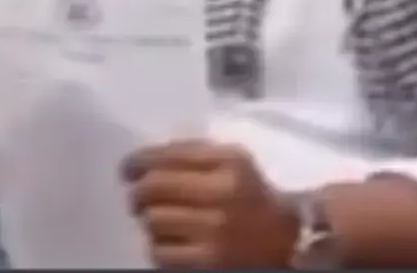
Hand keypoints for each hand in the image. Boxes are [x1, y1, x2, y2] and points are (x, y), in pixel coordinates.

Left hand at [123, 139, 297, 268]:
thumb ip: (197, 156)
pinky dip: (159, 248)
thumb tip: (145, 159)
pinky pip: (159, 251)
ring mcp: (215, 230)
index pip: (170, 154)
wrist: (288, 248)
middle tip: (138, 200)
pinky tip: (173, 245)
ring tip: (164, 224)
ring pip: (153, 220)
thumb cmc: (254, 202)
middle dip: (138, 193)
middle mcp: (223, 192)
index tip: (128, 169)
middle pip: (154, 186)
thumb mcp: (236, 167)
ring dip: (151, 223)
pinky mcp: (207, 263)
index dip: (140, 160)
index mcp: (231, 162)